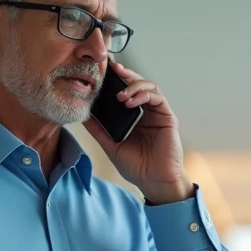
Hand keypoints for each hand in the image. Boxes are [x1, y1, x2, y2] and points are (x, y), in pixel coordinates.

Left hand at [84, 60, 192, 203]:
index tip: (102, 72)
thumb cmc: (136, 167)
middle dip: (125, 74)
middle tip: (112, 68)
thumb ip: (98, 129)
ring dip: (133, 85)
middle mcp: (146, 111)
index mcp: (133, 116)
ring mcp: (157, 113)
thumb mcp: (110, 145)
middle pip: (137, 83)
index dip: (115, 80)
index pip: (125, 91)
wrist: (154, 182)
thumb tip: (82, 114)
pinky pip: (157, 97)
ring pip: (148, 86)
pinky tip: (130, 102)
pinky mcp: (167, 117)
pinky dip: (143, 95)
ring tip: (120, 94)